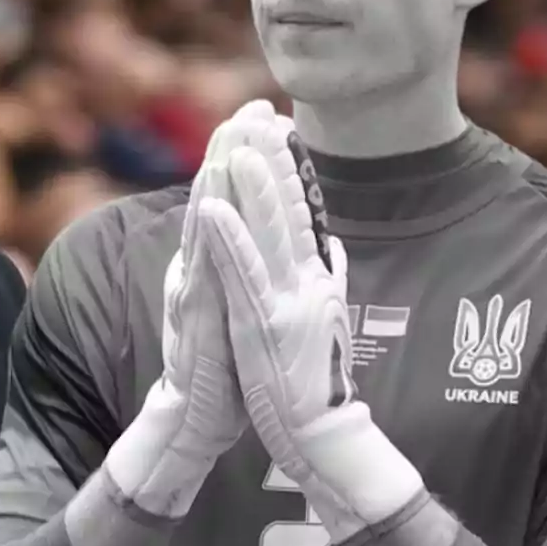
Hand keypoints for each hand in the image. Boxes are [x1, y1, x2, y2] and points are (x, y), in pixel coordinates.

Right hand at [104, 100, 277, 517]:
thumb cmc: (227, 362)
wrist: (198, 416)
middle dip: (236, 148)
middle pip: (219, 197)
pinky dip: (207, 237)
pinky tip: (211, 207)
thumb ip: (257, 267)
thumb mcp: (248, 304)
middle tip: (254, 105)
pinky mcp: (193, 317)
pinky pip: (202, 270)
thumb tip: (281, 239)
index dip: (256, 158)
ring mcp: (195, 288)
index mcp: (225, 261)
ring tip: (231, 136)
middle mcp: (204, 265)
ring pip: (205, 223)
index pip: (241, 200)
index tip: (275, 117)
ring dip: (217, 177)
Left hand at [198, 121, 423, 543]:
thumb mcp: (324, 316)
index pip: (297, 209)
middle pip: (285, 209)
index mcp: (312, 274)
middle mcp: (304, 279)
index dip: (285, 165)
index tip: (274, 123)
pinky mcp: (265, 326)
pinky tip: (212, 211)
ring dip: (252, 188)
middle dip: (270, 158)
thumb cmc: (313, 375)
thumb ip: (329, 276)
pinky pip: (242, 277)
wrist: (318, 433)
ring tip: (239, 145)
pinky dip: (228, 241)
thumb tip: (334, 243)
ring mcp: (287, 301)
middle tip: (255, 112)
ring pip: (267, 234)